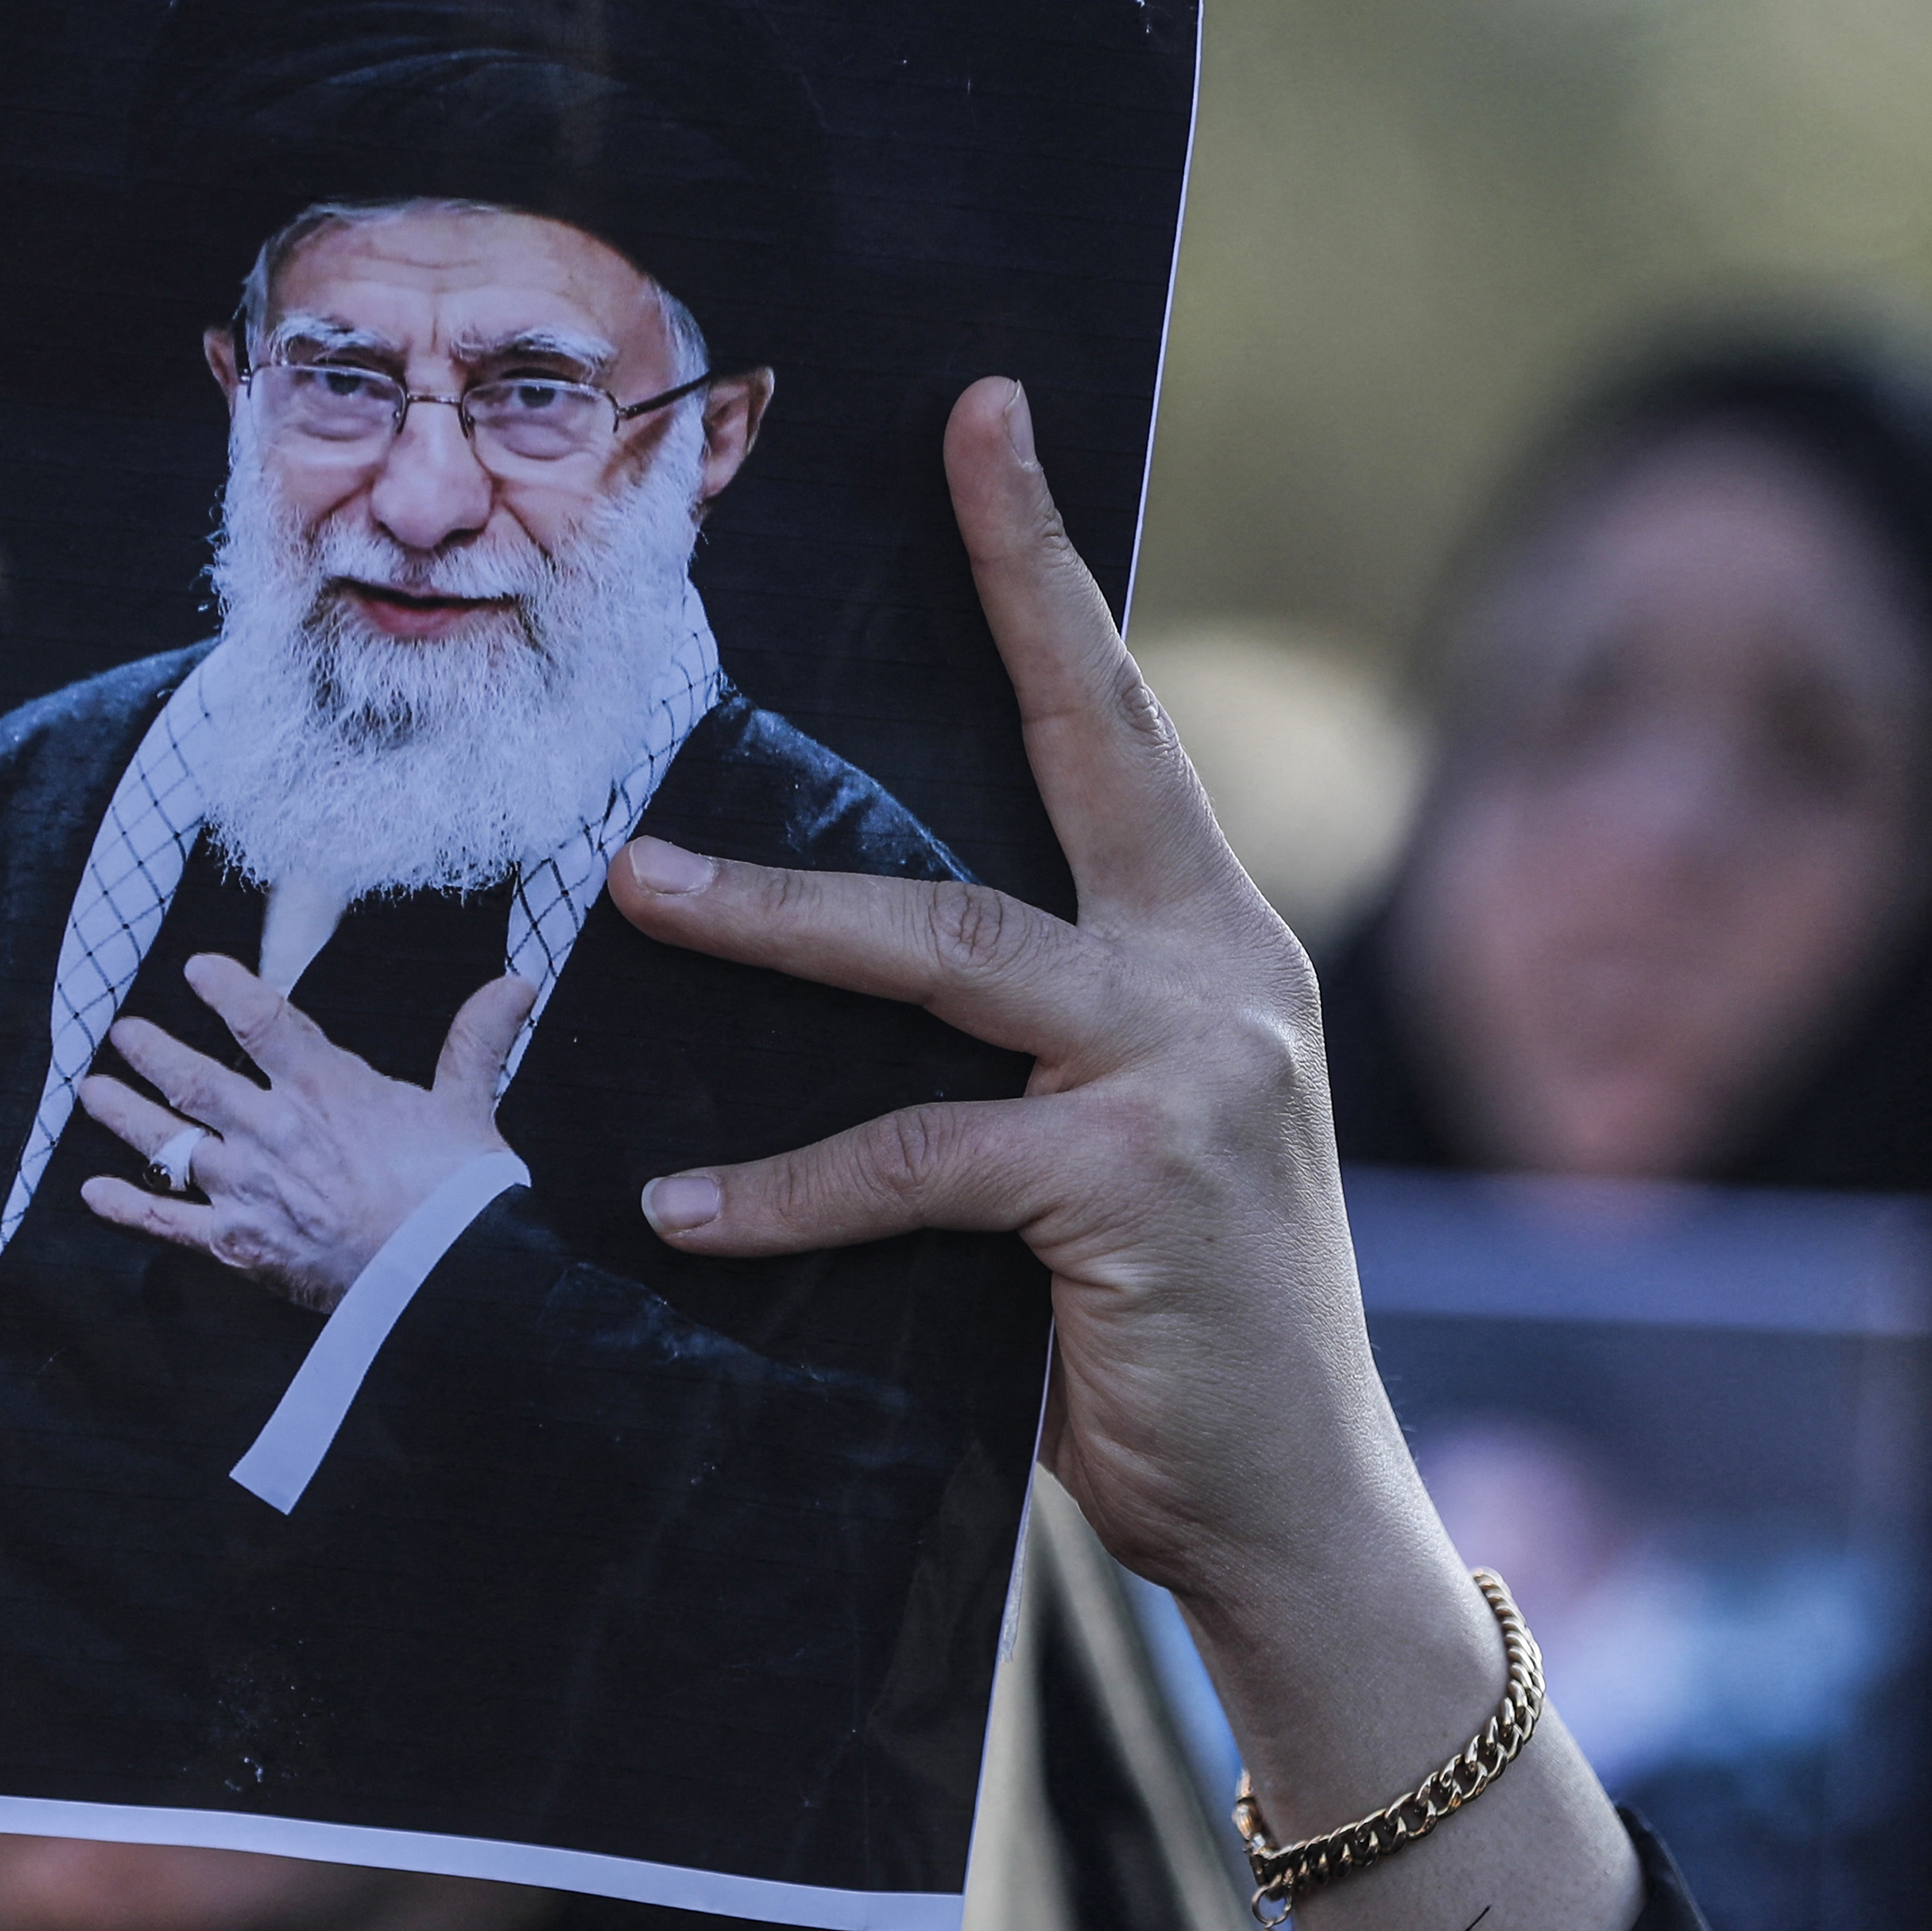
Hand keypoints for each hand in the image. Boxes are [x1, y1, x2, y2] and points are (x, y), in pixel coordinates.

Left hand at [78, 955, 534, 1311]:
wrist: (443, 1274)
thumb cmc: (457, 1191)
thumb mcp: (467, 1104)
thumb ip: (477, 1040)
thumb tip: (517, 982)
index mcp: (326, 1087)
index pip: (262, 1020)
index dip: (225, 988)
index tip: (197, 968)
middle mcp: (273, 1129)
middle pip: (194, 1079)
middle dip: (153, 1051)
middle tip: (121, 1030)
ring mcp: (249, 1188)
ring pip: (169, 1141)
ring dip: (125, 1114)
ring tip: (92, 1089)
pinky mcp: (241, 1245)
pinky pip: (169, 1224)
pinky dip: (128, 1208)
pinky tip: (93, 1192)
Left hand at [609, 391, 1399, 1622]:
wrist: (1297, 1509)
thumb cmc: (1172, 1330)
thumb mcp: (1111, 1155)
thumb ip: (1023, 1056)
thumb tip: (834, 973)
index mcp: (1212, 951)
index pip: (1116, 729)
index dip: (1045, 570)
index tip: (987, 421)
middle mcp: (1221, 980)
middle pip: (1066, 762)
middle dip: (990, 593)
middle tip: (902, 464)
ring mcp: (1188, 1074)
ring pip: (942, 954)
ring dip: (773, 924)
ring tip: (633, 894)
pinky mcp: (1130, 1183)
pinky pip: (913, 1160)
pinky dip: (785, 1192)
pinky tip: (682, 1217)